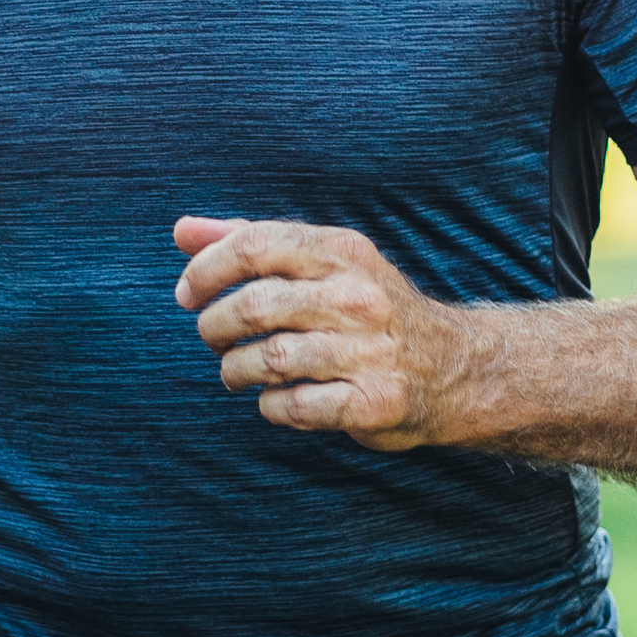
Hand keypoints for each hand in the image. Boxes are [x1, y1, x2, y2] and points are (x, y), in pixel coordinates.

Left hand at [173, 216, 480, 451]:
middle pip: (253, 306)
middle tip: (213, 338)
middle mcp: (358, 297)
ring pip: (269, 359)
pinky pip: (295, 406)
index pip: (253, 245)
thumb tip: (181, 230)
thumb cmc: (367, 311)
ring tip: (236, 371)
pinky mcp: (374, 402)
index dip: (205, 270)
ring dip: (236, 370)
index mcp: (342, 252)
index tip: (187, 294)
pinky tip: (273, 399)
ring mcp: (369, 351)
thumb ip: (251, 241)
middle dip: (215, 326)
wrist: (455, 368)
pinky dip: (270, 407)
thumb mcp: (322, 262)